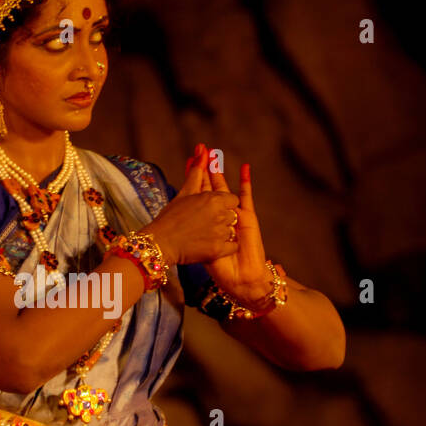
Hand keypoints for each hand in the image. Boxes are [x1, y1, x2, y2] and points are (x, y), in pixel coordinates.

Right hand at [141, 143, 239, 266]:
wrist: (159, 243)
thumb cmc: (170, 217)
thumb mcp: (185, 193)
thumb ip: (197, 172)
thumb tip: (203, 149)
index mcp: (214, 199)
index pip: (232, 199)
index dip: (222, 204)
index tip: (210, 210)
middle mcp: (220, 215)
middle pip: (232, 215)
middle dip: (221, 219)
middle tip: (202, 224)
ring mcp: (220, 233)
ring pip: (231, 231)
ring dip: (221, 233)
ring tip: (202, 235)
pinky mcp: (218, 250)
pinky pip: (231, 246)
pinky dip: (223, 247)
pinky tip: (210, 245)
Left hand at [205, 159, 269, 303]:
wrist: (237, 276)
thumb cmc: (218, 264)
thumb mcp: (199, 241)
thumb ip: (193, 237)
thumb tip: (177, 214)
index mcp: (208, 219)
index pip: (201, 193)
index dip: (197, 178)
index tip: (191, 160)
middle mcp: (221, 215)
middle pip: (213, 187)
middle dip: (208, 169)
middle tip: (203, 149)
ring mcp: (235, 215)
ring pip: (225, 188)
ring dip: (219, 171)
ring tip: (214, 153)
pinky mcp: (248, 218)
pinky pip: (246, 196)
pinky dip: (245, 182)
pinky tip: (245, 168)